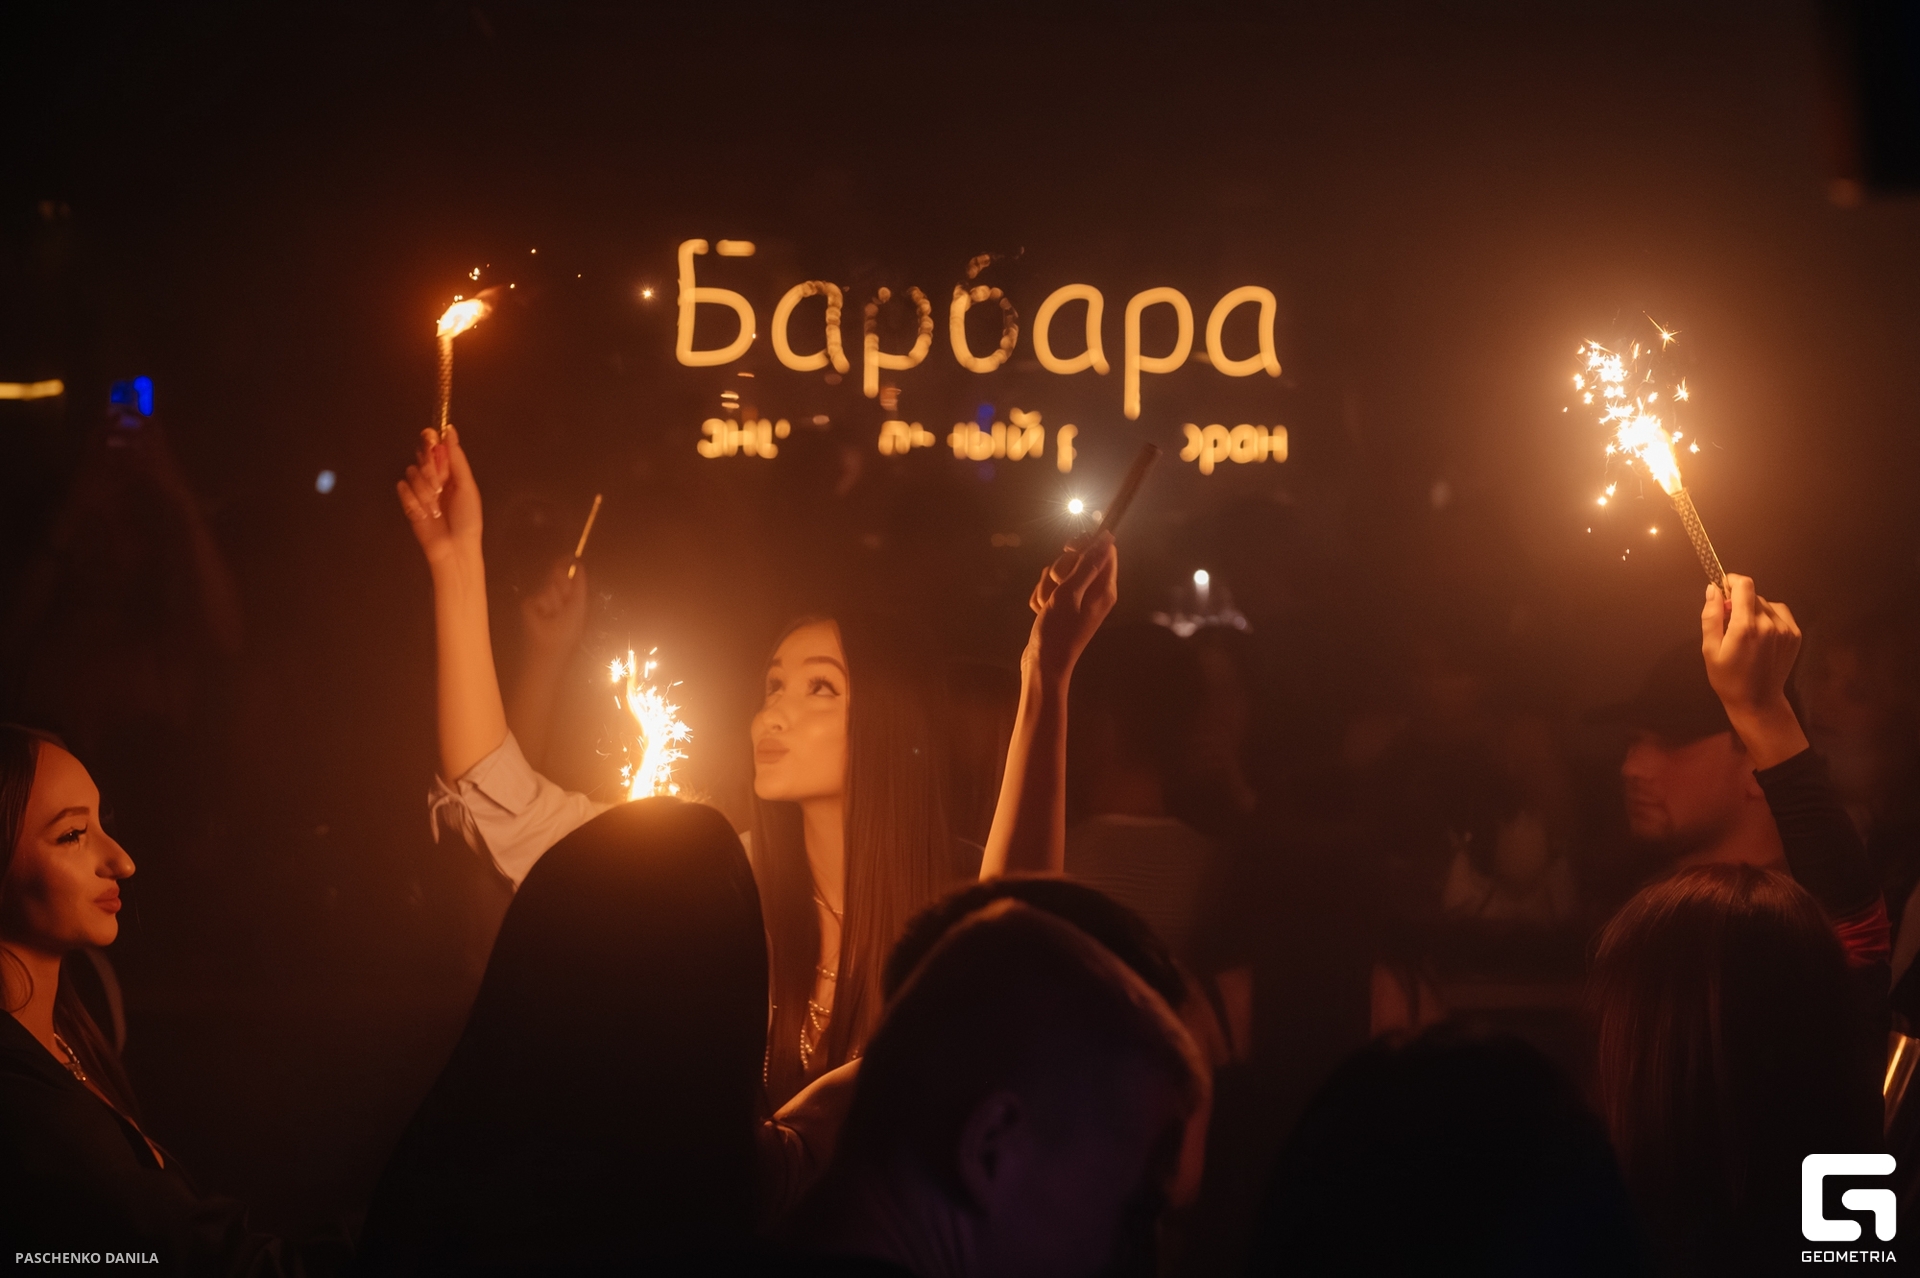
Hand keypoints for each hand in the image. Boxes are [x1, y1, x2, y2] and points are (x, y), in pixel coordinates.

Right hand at [396, 425, 482, 567]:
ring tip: (435, 507)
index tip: (431, 439)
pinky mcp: (408, 502)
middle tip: (439, 485)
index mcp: (451, 471)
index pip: (436, 446)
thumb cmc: (467, 518)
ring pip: (411, 472)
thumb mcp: (466, 486)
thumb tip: (450, 430)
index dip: (432, 442)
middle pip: (421, 456)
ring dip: (424, 490)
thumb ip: (456, 458)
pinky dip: (413, 501)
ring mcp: (420, 489)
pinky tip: (424, 513)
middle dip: (430, 469)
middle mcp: (435, 477)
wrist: (454, 548)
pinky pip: (403, 489)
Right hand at [522, 554, 587, 663]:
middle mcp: (555, 595)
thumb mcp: (578, 608)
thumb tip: (579, 566)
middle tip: (565, 596)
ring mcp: (541, 600)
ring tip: (553, 617)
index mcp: (569, 597)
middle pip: (556, 577)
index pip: (568, 576)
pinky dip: (541, 608)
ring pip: (547, 589)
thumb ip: (579, 587)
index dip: (568, 565)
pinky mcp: (528, 606)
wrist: (549, 649)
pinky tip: (542, 618)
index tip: (571, 556)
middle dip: (561, 583)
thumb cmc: (567, 633)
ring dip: (553, 603)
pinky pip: (536, 598)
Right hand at [1025, 531, 1117, 681]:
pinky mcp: (1062, 606)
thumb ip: (1087, 564)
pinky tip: (1041, 612)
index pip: (1104, 550)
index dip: (1085, 544)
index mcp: (1104, 589)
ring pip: (1059, 573)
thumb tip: (1107, 537)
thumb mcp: (1070, 593)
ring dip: (1047, 586)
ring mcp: (1077, 600)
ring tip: (1047, 606)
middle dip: (1060, 569)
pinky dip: (1041, 598)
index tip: (1068, 550)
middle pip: (1079, 559)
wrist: (1042, 665)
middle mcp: (1094, 593)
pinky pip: (1049, 588)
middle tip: (1058, 586)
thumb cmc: (1058, 632)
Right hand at [1701, 574, 1808, 768]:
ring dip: (1754, 610)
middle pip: (1754, 595)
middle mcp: (1769, 624)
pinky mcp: (1795, 635)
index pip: (1745, 585)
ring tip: (1747, 633)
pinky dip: (1769, 617)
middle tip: (1731, 623)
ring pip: (1766, 604)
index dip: (1732, 581)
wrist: (1758, 701)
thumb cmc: (1727, 678)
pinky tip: (1762, 635)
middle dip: (1740, 601)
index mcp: (1746, 627)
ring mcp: (1786, 629)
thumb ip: (1711, 616)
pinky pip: (1780, 613)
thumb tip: (1713, 589)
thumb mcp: (1710, 649)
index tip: (1724, 589)